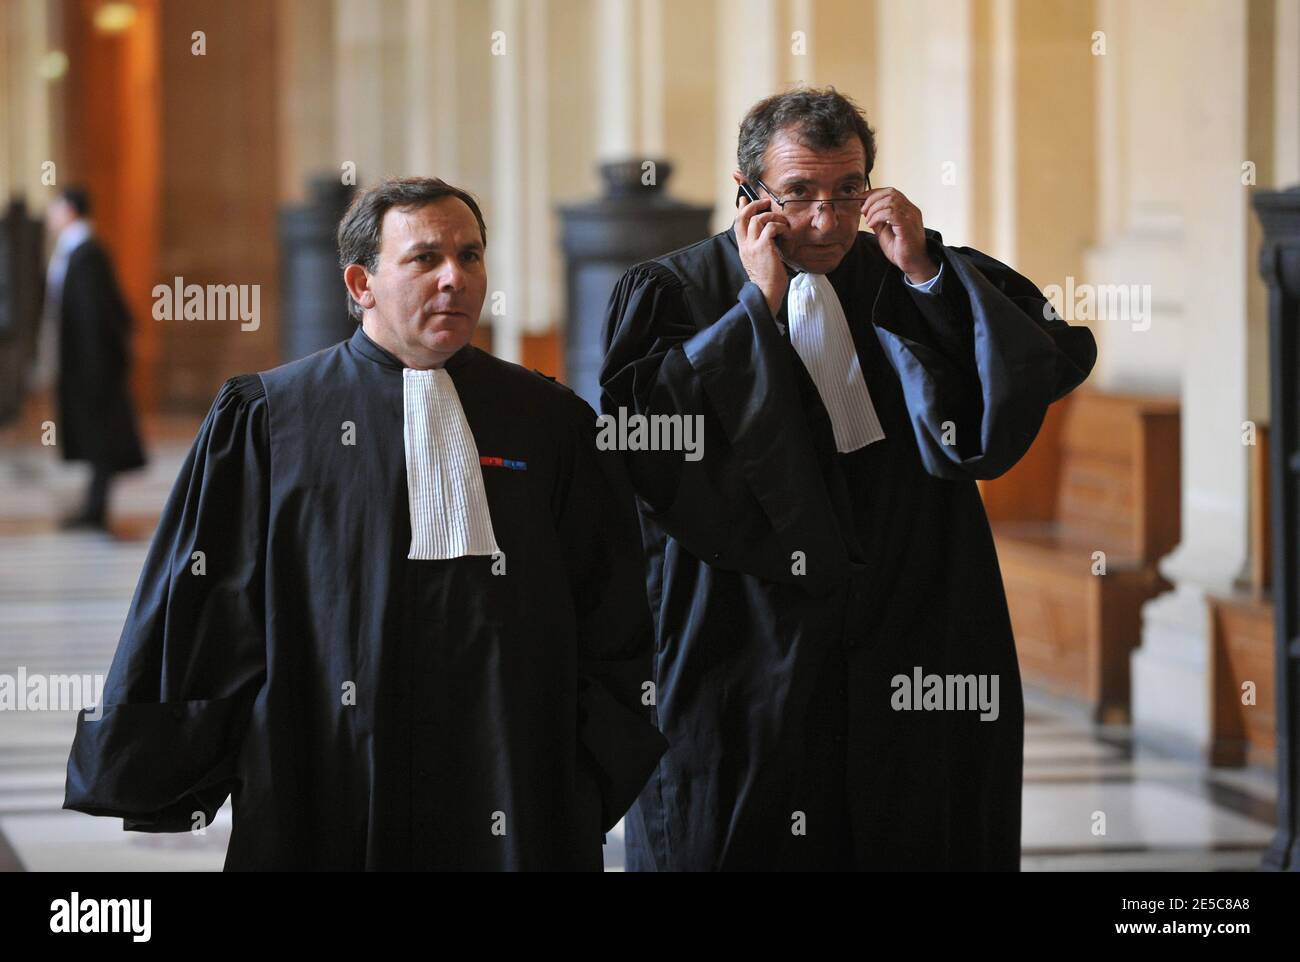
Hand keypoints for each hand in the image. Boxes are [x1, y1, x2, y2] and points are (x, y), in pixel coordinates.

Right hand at [734, 195, 791, 315]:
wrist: (767, 292)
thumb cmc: (768, 279)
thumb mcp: (760, 259)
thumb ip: (760, 246)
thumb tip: (768, 234)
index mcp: (743, 247)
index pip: (737, 222)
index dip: (740, 208)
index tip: (744, 198)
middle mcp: (745, 245)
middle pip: (743, 216)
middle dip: (754, 205)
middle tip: (766, 202)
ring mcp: (752, 246)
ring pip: (758, 219)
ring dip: (773, 217)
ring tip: (782, 223)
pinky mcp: (763, 247)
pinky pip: (771, 227)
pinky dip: (781, 227)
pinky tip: (787, 235)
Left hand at [861, 186, 937, 283]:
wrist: (913, 264)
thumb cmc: (902, 250)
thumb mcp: (884, 232)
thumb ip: (878, 220)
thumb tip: (866, 211)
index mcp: (907, 209)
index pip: (891, 192)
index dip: (874, 193)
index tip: (861, 199)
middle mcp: (911, 210)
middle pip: (890, 193)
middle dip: (872, 199)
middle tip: (863, 210)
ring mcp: (911, 216)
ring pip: (890, 200)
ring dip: (874, 208)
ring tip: (868, 220)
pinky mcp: (907, 225)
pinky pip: (891, 212)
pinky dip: (878, 216)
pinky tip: (872, 224)